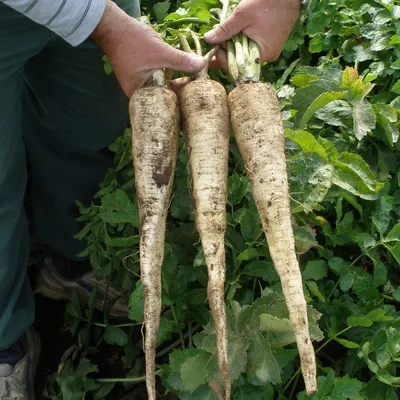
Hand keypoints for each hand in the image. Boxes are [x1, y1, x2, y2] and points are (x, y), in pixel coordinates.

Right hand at [91, 0, 205, 96]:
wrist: (113, 26)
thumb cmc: (132, 41)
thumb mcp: (160, 52)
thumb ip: (180, 60)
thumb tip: (201, 65)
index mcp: (140, 95)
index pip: (164, 103)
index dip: (181, 99)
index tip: (195, 95)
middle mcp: (139, 93)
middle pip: (165, 96)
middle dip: (180, 90)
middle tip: (197, 86)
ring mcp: (141, 82)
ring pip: (163, 85)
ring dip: (176, 79)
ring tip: (193, 78)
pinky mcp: (143, 73)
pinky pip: (159, 76)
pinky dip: (168, 72)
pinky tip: (181, 69)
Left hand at [204, 0, 299, 66]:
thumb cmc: (268, 3)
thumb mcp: (242, 16)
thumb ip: (225, 30)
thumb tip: (208, 39)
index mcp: (262, 54)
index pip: (237, 66)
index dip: (222, 59)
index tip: (212, 51)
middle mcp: (266, 57)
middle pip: (240, 61)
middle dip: (226, 52)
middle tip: (214, 43)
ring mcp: (268, 50)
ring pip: (244, 54)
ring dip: (232, 46)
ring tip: (222, 37)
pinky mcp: (268, 43)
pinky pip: (250, 47)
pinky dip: (241, 41)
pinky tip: (233, 34)